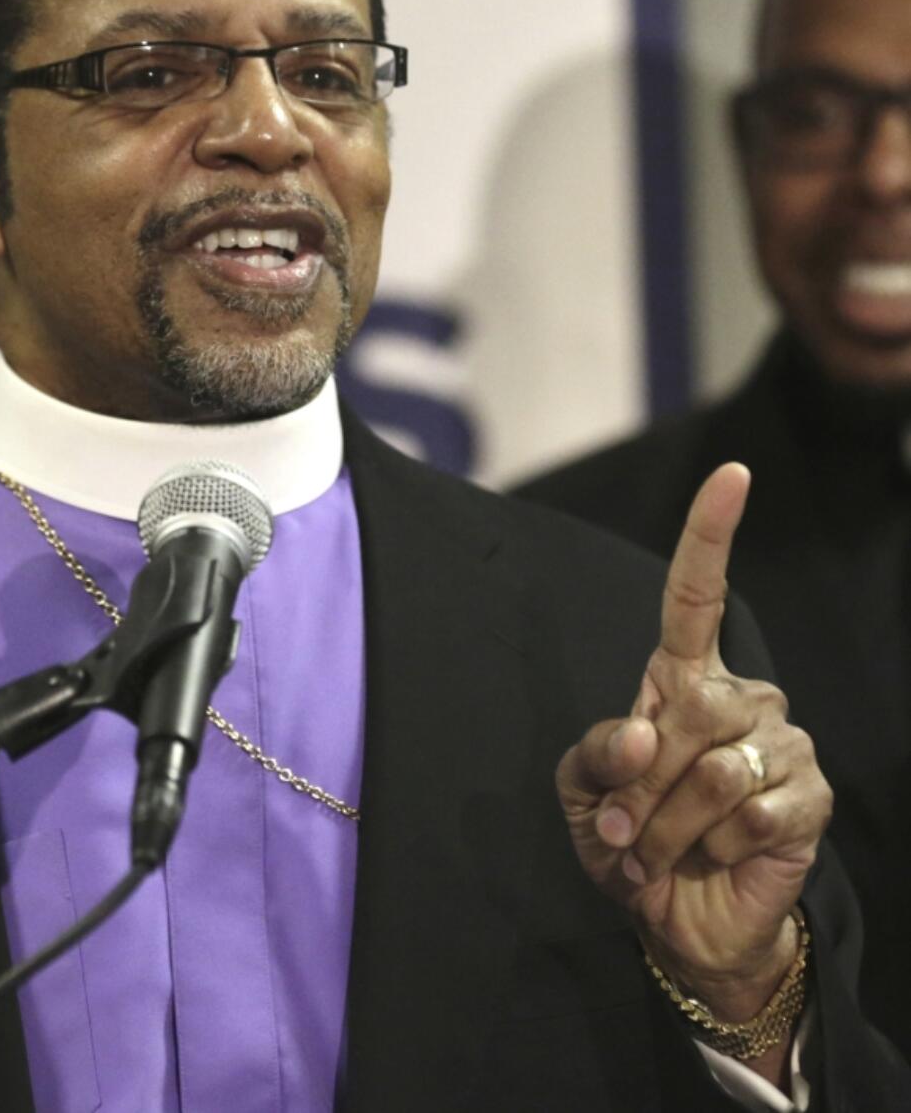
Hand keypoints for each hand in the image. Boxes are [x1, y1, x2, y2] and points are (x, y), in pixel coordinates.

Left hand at [556, 462, 830, 1023]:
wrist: (677, 920)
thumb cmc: (628, 839)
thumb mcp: (584, 794)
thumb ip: (599, 753)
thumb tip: (646, 730)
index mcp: (680, 678)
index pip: (696, 594)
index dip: (711, 534)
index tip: (733, 474)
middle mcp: (739, 697)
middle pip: (687, 712)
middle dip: (642, 785)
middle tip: (629, 829)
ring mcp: (781, 742)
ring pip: (715, 769)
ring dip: (670, 826)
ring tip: (663, 849)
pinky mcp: (810, 796)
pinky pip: (753, 813)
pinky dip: (714, 847)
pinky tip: (717, 854)